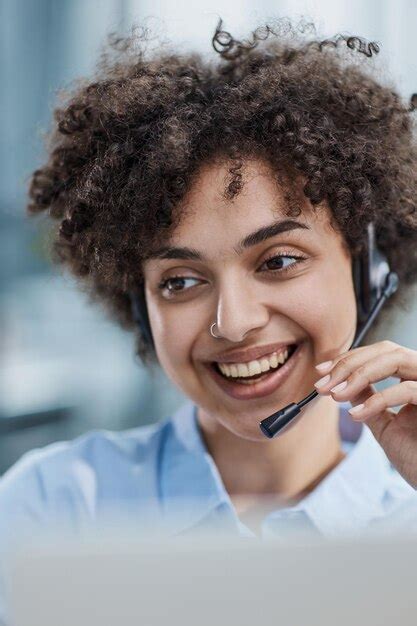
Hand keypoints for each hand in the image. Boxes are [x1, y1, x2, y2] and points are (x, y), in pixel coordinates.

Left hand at [313, 340, 416, 488]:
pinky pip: (407, 389)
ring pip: (396, 359)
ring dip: (359, 374)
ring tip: (336, 395)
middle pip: (386, 350)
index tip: (322, 371)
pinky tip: (357, 414)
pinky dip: (377, 400)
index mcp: (415, 379)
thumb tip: (343, 382)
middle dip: (349, 364)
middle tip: (322, 384)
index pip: (381, 353)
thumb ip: (368, 400)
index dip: (349, 358)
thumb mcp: (384, 425)